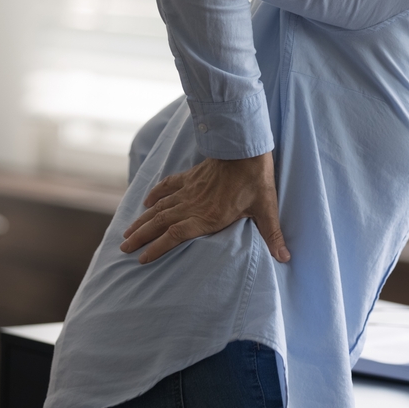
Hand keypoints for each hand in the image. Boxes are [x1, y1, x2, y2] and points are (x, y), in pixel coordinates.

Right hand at [120, 152, 290, 263]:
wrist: (246, 147)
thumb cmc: (256, 180)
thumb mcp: (266, 209)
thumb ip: (272, 235)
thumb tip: (286, 258)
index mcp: (208, 217)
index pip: (176, 236)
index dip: (157, 248)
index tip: (142, 259)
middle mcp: (193, 205)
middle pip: (160, 223)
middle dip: (140, 237)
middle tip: (122, 248)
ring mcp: (189, 190)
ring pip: (159, 207)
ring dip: (142, 220)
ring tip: (126, 232)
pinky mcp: (191, 176)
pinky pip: (168, 186)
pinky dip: (155, 194)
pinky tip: (146, 202)